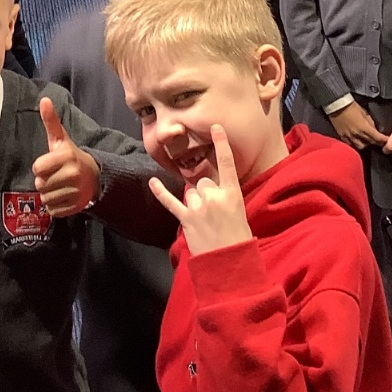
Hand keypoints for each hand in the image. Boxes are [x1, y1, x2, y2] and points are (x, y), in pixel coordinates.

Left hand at [33, 96, 99, 215]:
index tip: (49, 164)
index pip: (37, 168)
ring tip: (59, 186)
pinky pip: (52, 211)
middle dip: (44, 181)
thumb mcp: (60, 139)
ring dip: (49, 194)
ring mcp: (75, 192)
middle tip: (55, 176)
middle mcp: (72, 174)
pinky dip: (55, 206)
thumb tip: (44, 99)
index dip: (40, 167)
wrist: (94, 177)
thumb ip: (51, 121)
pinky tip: (63, 197)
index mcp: (67, 156)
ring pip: (45, 199)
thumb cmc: (70, 157)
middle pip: (40, 185)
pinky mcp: (76, 207)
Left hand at [147, 125, 251, 255]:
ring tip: (204, 221)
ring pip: (190, 192)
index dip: (221, 144)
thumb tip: (210, 190)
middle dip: (206, 193)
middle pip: (203, 182)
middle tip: (214, 214)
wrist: (230, 264)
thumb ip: (224, 197)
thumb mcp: (239, 212)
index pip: (226, 164)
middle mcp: (214, 197)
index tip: (215, 127)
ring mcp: (199, 208)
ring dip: (194, 202)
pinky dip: (160, 192)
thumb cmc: (238, 240)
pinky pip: (170, 202)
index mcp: (232, 194)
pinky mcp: (186, 219)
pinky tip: (152, 182)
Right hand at [329, 101, 388, 150]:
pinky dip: (356, 144)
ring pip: (361, 146)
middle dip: (377, 142)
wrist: (337, 104)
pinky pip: (351, 145)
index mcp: (364, 127)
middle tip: (380, 142)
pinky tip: (358, 141)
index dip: (384, 140)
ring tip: (368, 141)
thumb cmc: (352, 106)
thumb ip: (370, 122)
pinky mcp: (342, 137)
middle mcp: (357, 134)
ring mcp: (349, 137)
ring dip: (366, 144)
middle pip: (370, 143)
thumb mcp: (364, 113)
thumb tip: (374, 129)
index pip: (377, 137)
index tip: (388, 141)